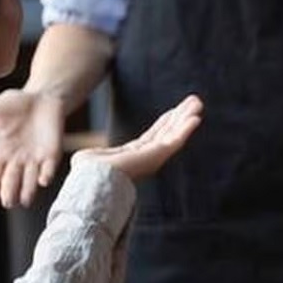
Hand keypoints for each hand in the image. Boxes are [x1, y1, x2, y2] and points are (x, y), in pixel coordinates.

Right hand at [0, 89, 65, 212]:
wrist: (41, 96)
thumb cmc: (12, 105)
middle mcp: (16, 161)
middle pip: (11, 182)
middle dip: (9, 193)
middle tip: (7, 202)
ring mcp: (35, 158)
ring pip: (30, 180)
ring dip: (28, 190)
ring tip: (24, 201)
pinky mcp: (52, 153)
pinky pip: (49, 167)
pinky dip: (46, 174)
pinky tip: (43, 181)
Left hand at [71, 96, 202, 182]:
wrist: (91, 182)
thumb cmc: (87, 176)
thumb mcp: (91, 157)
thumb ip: (97, 153)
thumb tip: (84, 157)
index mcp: (134, 156)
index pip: (155, 135)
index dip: (166, 121)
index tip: (176, 109)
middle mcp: (147, 157)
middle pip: (169, 132)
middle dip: (181, 116)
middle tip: (195, 101)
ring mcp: (154, 157)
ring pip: (175, 134)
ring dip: (187, 117)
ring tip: (198, 102)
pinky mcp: (157, 156)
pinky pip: (176, 140)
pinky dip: (186, 128)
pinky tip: (196, 117)